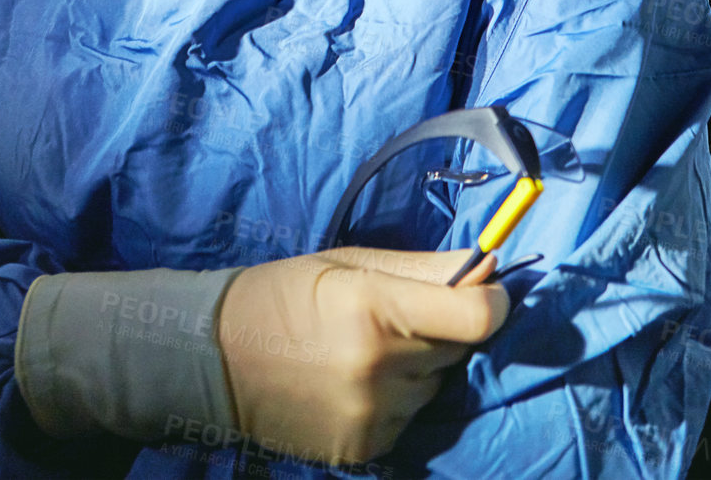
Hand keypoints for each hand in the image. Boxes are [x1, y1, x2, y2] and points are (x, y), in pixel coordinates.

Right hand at [216, 245, 508, 468]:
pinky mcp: (364, 449)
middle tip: (394, 317)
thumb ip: (422, 266)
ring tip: (363, 352)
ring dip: (416, 369)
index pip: (477, 317)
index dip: (495, 302)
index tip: (489, 292)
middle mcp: (380, 367)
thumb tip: (490, 262)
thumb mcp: (347, 263)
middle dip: (440, 331)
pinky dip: (393, 402)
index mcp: (375, 307)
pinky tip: (351, 384)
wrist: (215, 359)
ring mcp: (373, 415)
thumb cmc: (284, 294)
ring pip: (433, 388)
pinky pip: (407, 421)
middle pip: (456, 351)